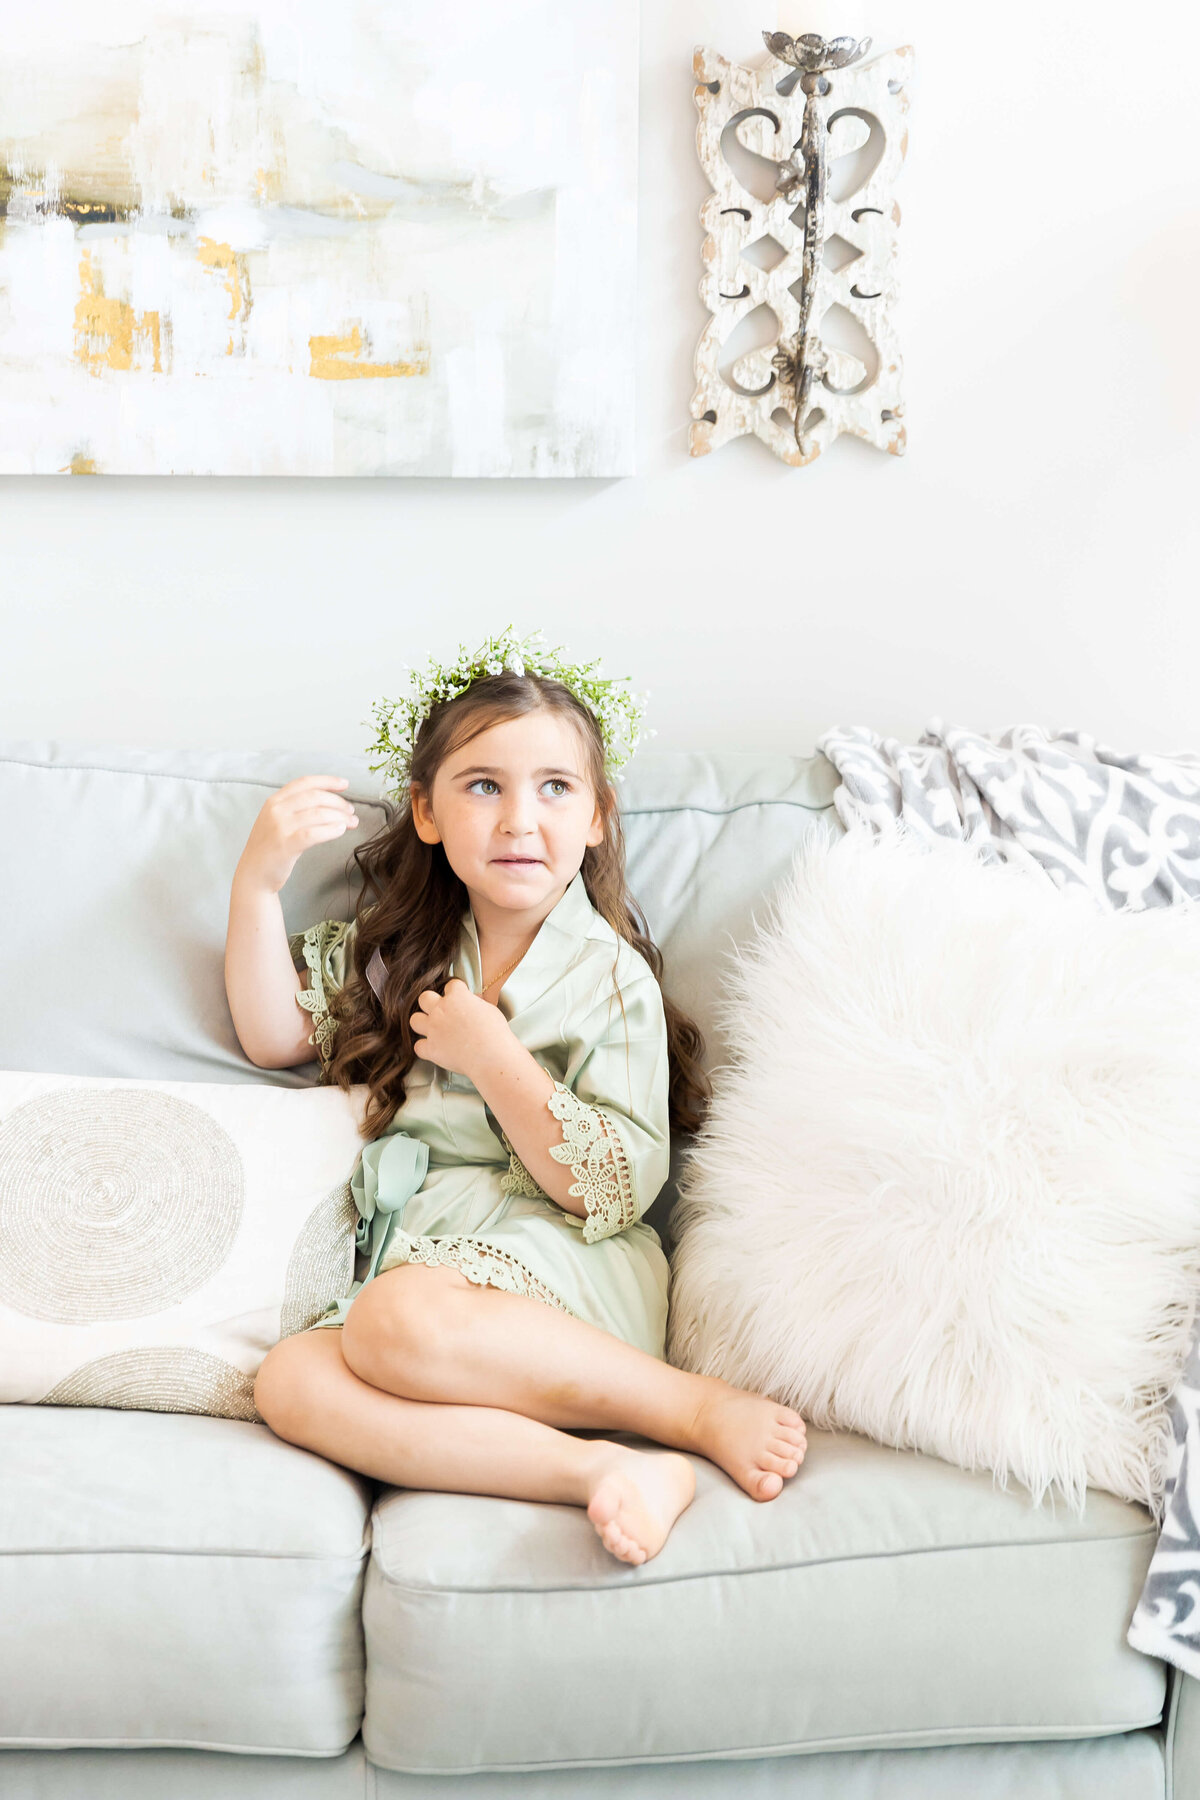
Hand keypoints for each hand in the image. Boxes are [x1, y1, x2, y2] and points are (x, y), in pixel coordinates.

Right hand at [234, 775, 359, 895]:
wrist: (253, 874)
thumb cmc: (270, 848)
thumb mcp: (276, 820)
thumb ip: (296, 809)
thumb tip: (330, 803)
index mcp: (274, 801)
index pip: (304, 783)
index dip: (327, 781)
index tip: (345, 784)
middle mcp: (276, 810)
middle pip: (315, 797)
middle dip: (338, 802)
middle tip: (351, 811)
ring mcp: (280, 827)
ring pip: (318, 814)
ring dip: (340, 817)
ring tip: (352, 822)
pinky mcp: (286, 845)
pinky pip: (314, 833)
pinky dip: (331, 830)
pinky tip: (341, 830)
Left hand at [410, 979, 509, 1079]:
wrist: (491, 1056)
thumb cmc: (495, 1033)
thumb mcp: (490, 1010)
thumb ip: (476, 1003)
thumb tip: (473, 1001)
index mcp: (457, 997)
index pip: (451, 985)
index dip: (456, 992)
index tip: (460, 999)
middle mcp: (441, 1010)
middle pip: (424, 998)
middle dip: (430, 1003)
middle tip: (441, 1011)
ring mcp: (433, 1029)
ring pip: (414, 1020)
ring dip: (422, 1023)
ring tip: (432, 1029)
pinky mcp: (431, 1048)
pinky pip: (418, 1046)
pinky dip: (425, 1048)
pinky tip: (434, 1049)